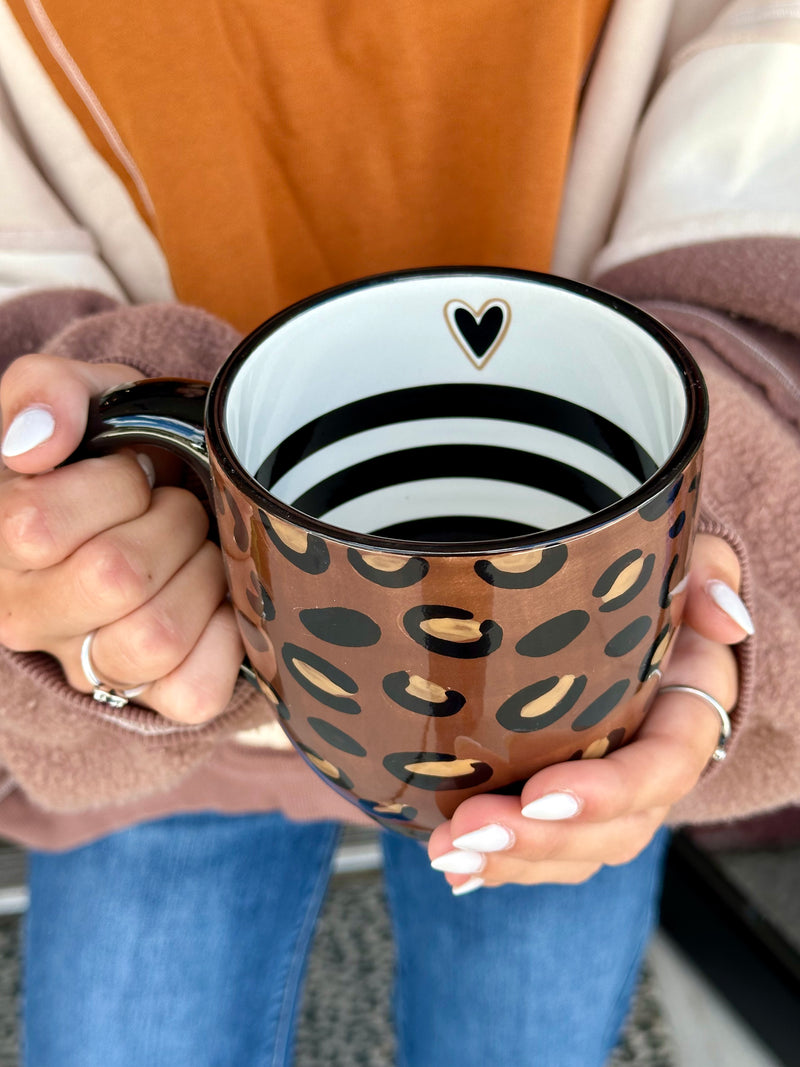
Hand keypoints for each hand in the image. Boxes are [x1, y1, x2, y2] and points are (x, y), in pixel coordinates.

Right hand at [0, 353, 242, 721]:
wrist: (160, 503)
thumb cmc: (116, 454)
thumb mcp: (86, 397)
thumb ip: (46, 391)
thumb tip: (36, 444)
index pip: (37, 526)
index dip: (112, 485)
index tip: (133, 470)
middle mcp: (24, 615)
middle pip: (112, 578)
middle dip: (171, 521)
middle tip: (176, 506)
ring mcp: (85, 667)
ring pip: (155, 636)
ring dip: (201, 575)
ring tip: (196, 551)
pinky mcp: (152, 699)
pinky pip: (195, 689)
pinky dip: (226, 639)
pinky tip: (217, 600)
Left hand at [428, 533, 749, 892]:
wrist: (627, 612)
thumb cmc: (655, 585)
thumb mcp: (689, 560)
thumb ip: (709, 572)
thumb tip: (723, 613)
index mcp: (686, 711)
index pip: (661, 767)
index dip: (608, 790)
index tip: (541, 794)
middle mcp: (652, 765)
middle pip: (615, 828)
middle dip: (542, 840)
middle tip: (472, 831)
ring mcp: (611, 793)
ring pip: (576, 851)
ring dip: (511, 862)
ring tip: (448, 854)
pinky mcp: (569, 801)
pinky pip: (547, 850)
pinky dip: (501, 864)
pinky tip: (454, 867)